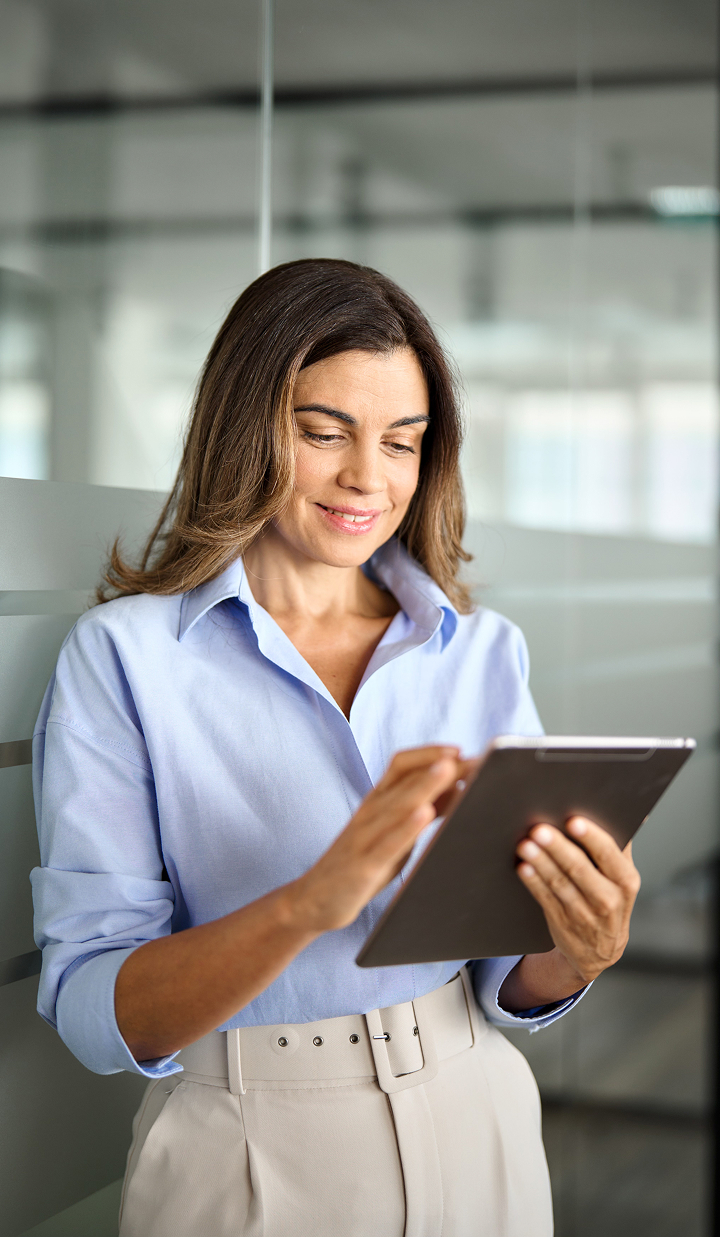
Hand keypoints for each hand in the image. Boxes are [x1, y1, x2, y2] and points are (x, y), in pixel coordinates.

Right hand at [287, 746, 470, 932]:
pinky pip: (386, 843)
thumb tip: (459, 786)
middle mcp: (370, 811)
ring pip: (396, 804)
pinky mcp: (362, 865)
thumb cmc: (362, 860)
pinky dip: (406, 827)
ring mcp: (364, 836)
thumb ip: (421, 809)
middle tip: (470, 758)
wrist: (315, 898)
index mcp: (377, 799)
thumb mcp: (394, 830)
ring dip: (425, 785)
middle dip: (438, 766)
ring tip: (449, 770)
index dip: (430, 753)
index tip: (460, 749)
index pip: (401, 764)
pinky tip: (424, 815)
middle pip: (404, 778)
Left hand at [516, 817, 640, 985]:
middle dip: (558, 848)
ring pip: (560, 884)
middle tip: (539, 829)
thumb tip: (634, 812)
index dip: (591, 837)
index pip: (609, 855)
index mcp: (626, 881)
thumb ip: (621, 846)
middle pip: (580, 869)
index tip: (573, 820)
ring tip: (526, 845)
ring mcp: (585, 914)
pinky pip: (546, 899)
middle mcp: (609, 899)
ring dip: (541, 863)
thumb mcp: (622, 878)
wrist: (600, 950)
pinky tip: (524, 868)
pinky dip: (534, 883)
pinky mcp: (563, 924)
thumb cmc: (610, 898)